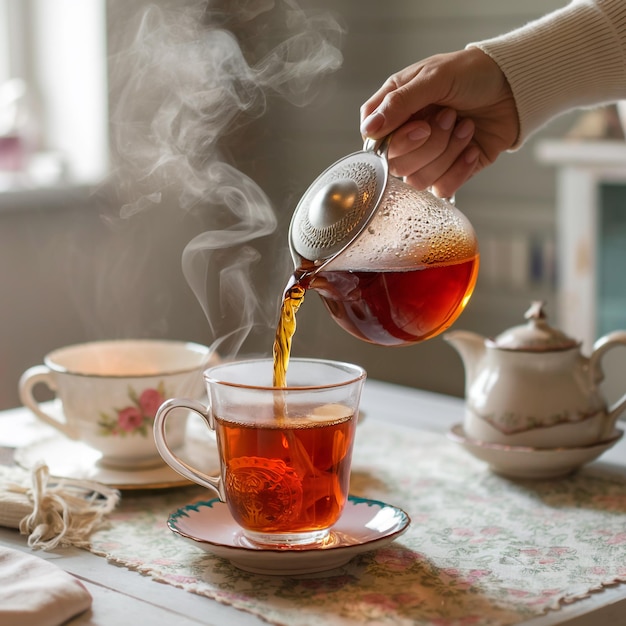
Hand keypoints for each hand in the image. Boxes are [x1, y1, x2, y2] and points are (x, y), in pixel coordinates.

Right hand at [360, 48, 518, 197]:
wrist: (514, 87)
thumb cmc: (473, 73)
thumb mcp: (434, 77)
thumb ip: (399, 103)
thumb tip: (369, 129)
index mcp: (395, 111)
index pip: (375, 141)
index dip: (396, 141)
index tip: (421, 125)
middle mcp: (407, 137)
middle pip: (397, 165)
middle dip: (430, 143)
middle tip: (449, 116)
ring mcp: (427, 158)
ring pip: (419, 179)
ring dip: (448, 152)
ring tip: (466, 126)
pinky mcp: (449, 173)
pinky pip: (441, 189)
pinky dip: (460, 169)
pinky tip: (472, 148)